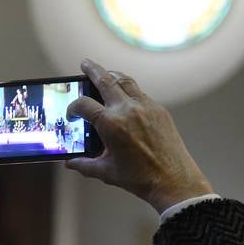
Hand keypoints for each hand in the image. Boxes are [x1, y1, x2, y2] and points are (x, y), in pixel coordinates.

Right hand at [65, 59, 212, 213]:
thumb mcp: (106, 172)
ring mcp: (145, 107)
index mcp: (111, 124)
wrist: (173, 180)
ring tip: (106, 73)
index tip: (72, 113)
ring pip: (125, 81)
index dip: (73, 107)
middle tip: (85, 63)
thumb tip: (70, 163)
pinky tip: (126, 96)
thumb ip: (84, 165)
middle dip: (92, 70)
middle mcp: (127, 110)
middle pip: (105, 80)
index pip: (84, 105)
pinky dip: (130, 91)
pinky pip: (141, 94)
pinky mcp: (159, 110)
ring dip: (113, 75)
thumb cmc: (140, 178)